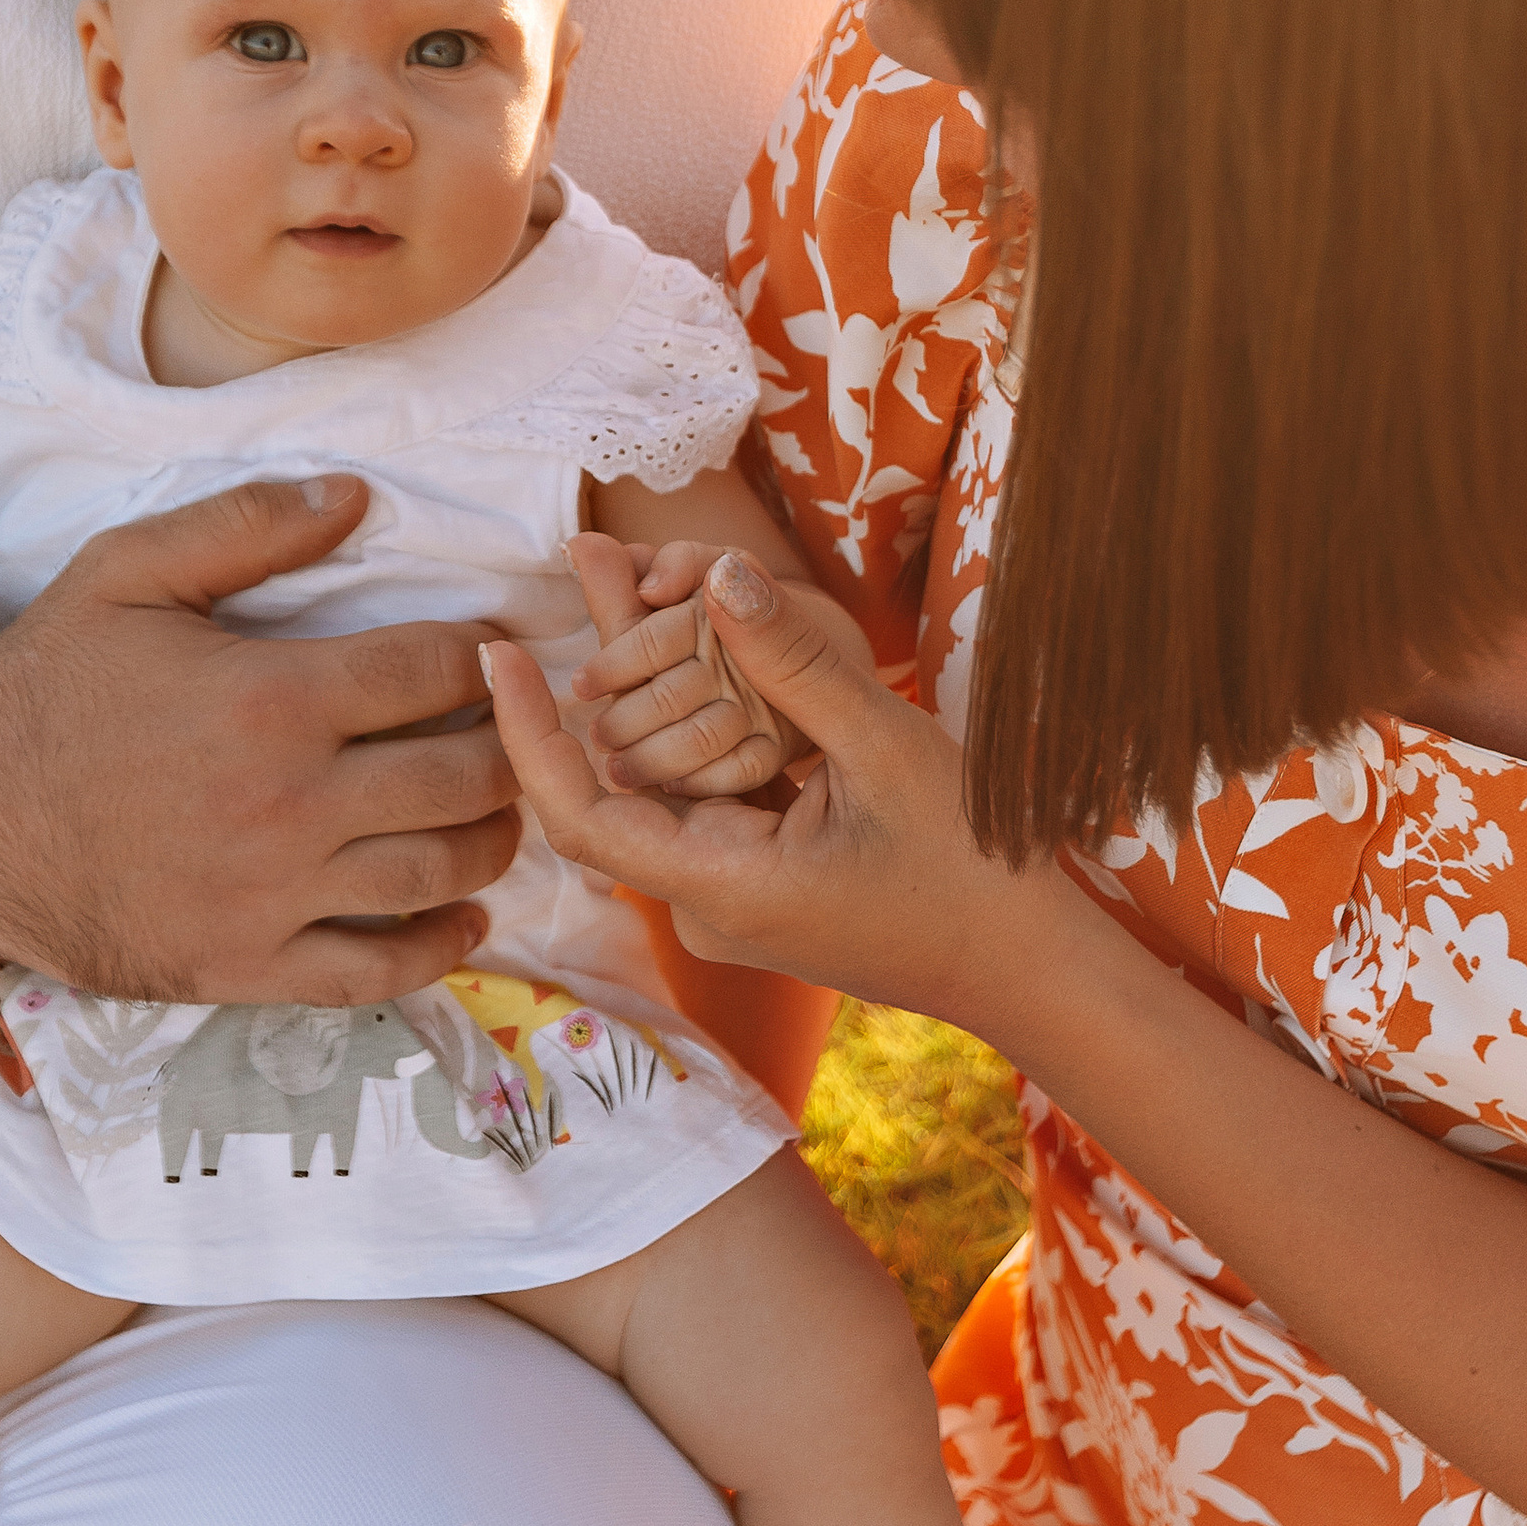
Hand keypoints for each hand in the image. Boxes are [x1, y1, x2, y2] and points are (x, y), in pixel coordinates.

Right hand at [0, 475, 520, 1006]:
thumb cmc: (41, 690)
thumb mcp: (124, 574)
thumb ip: (243, 524)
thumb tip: (356, 496)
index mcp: (273, 698)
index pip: (437, 667)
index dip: (482, 650)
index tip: (489, 646)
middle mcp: (291, 803)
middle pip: (468, 775)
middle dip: (509, 743)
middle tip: (510, 727)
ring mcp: (274, 894)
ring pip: (443, 871)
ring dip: (495, 837)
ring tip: (496, 806)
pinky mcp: (249, 965)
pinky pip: (380, 967)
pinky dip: (442, 944)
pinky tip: (465, 914)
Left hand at [486, 548, 1049, 1024]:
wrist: (1028, 965)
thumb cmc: (973, 868)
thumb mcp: (887, 750)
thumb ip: (796, 664)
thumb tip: (719, 576)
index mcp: (723, 887)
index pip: (580, 816)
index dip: (526, 736)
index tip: (498, 655)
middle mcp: (706, 903)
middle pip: (620, 779)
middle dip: (596, 669)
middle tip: (583, 559)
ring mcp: (729, 897)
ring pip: (664, 779)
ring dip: (647, 687)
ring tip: (620, 575)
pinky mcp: (756, 881)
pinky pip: (705, 793)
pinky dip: (697, 722)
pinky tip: (691, 643)